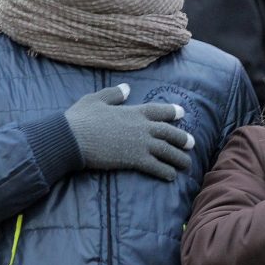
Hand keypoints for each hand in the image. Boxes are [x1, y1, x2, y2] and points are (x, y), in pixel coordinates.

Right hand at [65, 83, 194, 181]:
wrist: (72, 138)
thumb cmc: (81, 118)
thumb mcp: (96, 99)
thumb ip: (114, 93)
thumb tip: (127, 88)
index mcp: (134, 111)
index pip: (159, 110)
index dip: (172, 111)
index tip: (182, 113)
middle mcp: (142, 126)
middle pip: (169, 132)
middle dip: (182, 138)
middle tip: (192, 143)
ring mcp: (140, 143)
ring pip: (167, 151)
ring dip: (179, 158)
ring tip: (187, 164)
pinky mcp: (135, 159)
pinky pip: (156, 166)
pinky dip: (166, 171)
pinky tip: (171, 176)